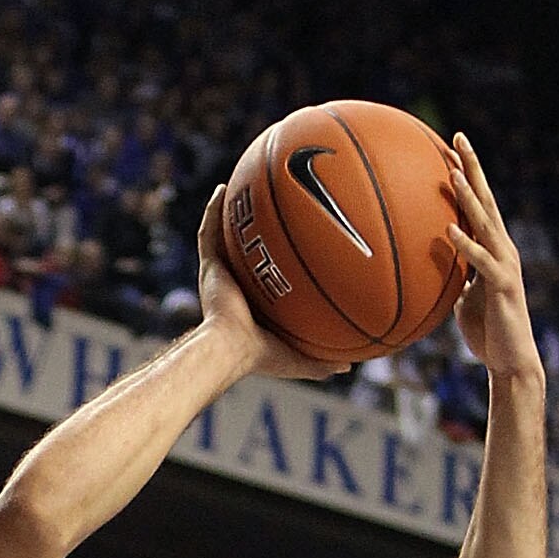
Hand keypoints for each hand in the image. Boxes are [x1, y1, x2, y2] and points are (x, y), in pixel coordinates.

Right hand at [194, 194, 349, 381]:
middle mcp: (236, 286)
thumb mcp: (299, 358)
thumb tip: (350, 368)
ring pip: (226, 237)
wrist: (230, 348)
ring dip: (232, 215)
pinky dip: (213, 210)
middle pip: (247, 251)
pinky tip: (224, 189)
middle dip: (255, 232)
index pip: (265, 277)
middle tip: (272, 208)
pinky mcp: (209, 267)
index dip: (275, 262)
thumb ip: (322, 361)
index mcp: (254, 304)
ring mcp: (220, 275)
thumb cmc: (263, 355)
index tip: (293, 243)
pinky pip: (209, 232)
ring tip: (243, 189)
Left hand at [446, 134, 540, 386]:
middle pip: (486, 200)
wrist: (510, 361)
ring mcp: (504, 265)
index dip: (468, 174)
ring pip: (485, 224)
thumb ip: (456, 277)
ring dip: (468, 199)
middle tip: (457, 138)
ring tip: (453, 174)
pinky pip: (481, 262)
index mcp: (493, 248)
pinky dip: (466, 246)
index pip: (479, 203)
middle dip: (472, 168)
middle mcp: (503, 249)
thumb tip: (436, 269)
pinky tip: (449, 231)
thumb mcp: (465, 299)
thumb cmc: (487, 332)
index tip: (451, 147)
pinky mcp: (502, 287)